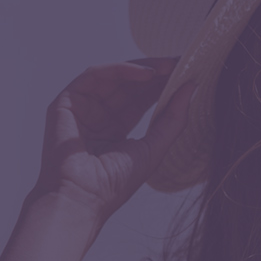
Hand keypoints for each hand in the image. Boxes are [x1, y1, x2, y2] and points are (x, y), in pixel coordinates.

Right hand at [32, 58, 195, 223]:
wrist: (83, 198)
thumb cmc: (115, 184)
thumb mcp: (154, 148)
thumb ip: (174, 118)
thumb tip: (193, 87)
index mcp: (116, 129)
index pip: (142, 99)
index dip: (164, 85)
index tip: (189, 73)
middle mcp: (99, 115)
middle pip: (130, 84)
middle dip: (157, 73)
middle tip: (183, 62)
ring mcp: (82, 107)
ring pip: (115, 76)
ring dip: (143, 68)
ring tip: (170, 66)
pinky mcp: (67, 101)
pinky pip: (95, 75)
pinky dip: (121, 70)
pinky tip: (147, 74)